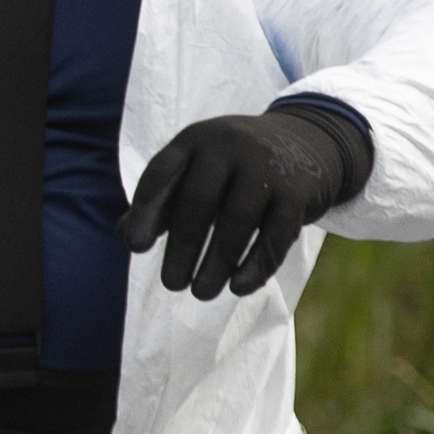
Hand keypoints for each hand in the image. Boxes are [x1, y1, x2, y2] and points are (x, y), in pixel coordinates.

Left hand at [120, 110, 356, 300]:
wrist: (306, 141)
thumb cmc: (232, 166)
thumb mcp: (194, 170)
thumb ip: (160, 200)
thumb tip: (126, 236)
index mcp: (194, 141)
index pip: (161, 173)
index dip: (145, 210)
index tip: (135, 247)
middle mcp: (228, 146)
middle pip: (199, 201)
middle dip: (183, 247)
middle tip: (171, 284)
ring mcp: (266, 166)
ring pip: (237, 220)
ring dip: (217, 262)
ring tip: (201, 293)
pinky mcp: (298, 191)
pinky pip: (277, 233)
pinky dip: (257, 264)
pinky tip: (239, 288)